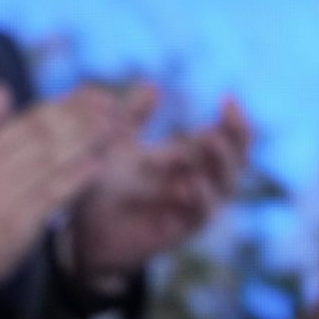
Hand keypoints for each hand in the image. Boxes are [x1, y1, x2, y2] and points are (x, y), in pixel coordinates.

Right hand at [0, 82, 131, 295]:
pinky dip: (77, 176)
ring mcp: (6, 196)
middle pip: (46, 133)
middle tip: (115, 107)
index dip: (67, 103)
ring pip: (53, 158)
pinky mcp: (19, 224)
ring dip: (88, 140)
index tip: (97, 94)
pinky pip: (53, 194)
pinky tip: (99, 165)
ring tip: (116, 127)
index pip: (32, 117)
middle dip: (84, 116)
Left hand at [64, 93, 252, 292]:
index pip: (224, 137)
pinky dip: (202, 197)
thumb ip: (133, 116)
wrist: (81, 232)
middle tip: (229, 116)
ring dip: (223, 162)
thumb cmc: (103, 187)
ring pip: (225, 185)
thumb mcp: (116, 144)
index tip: (228, 98)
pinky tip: (192, 182)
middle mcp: (195, 180)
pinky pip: (202, 215)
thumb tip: (154, 85)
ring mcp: (190, 206)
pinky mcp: (178, 229)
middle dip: (237, 136)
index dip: (232, 119)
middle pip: (234, 158)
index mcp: (185, 158)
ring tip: (211, 140)